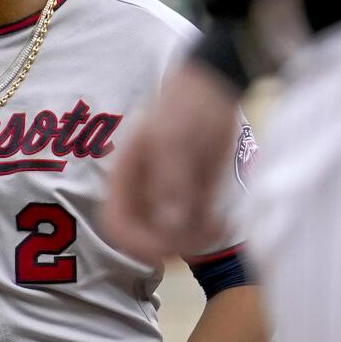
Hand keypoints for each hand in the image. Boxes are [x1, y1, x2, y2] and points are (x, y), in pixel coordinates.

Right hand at [103, 60, 240, 261]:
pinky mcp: (188, 203)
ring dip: (194, 241)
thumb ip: (171, 181)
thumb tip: (170, 223)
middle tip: (205, 231)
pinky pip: (192, 231)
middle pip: (143, 239)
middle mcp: (140, 195)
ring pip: (170, 240)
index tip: (167, 247)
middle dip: (173, 243)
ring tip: (220, 224)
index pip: (116, 224)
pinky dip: (207, 234)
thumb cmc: (185, 110)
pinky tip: (224, 221)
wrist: (213, 94)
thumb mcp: (174, 140)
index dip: (136, 243)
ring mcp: (164, 201)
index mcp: (124, 179)